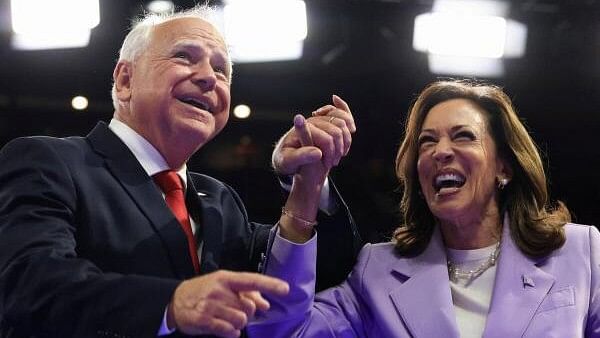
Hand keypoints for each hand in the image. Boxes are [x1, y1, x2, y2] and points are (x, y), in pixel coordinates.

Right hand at [167, 270, 288, 336]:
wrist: (175, 301)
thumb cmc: (204, 291)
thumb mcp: (224, 286)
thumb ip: (247, 293)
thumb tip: (266, 304)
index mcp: (226, 278)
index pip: (252, 280)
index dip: (270, 284)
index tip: (285, 289)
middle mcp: (219, 290)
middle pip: (248, 307)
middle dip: (246, 312)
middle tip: (234, 310)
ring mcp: (211, 305)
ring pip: (240, 320)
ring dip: (238, 323)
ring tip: (227, 319)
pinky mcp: (204, 320)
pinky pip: (228, 331)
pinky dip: (231, 332)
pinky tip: (225, 328)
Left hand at [272, 95, 354, 176]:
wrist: (288, 156)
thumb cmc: (286, 160)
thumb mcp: (288, 162)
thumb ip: (301, 157)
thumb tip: (318, 153)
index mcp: (301, 129)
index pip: (326, 140)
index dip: (330, 153)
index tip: (327, 165)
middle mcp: (311, 121)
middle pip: (337, 130)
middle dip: (338, 148)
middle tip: (332, 162)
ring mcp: (319, 119)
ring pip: (343, 122)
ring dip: (346, 140)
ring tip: (338, 154)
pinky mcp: (325, 120)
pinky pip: (343, 114)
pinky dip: (349, 122)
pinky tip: (350, 130)